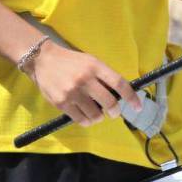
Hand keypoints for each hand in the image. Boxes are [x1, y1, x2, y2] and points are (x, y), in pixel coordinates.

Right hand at [23, 41, 142, 127]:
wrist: (43, 60)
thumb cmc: (71, 61)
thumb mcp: (90, 61)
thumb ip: (104, 76)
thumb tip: (120, 95)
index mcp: (95, 66)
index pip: (119, 84)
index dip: (131, 97)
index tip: (138, 106)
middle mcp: (85, 79)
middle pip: (109, 103)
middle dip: (115, 111)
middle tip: (114, 112)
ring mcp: (73, 92)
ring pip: (96, 115)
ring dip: (99, 116)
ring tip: (95, 112)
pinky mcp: (62, 103)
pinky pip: (81, 120)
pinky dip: (87, 121)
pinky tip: (85, 116)